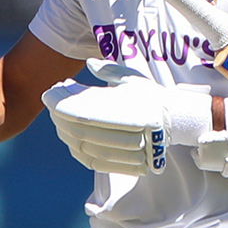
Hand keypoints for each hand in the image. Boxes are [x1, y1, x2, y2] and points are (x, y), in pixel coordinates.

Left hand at [41, 60, 210, 174]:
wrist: (178, 121)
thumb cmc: (151, 95)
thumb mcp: (132, 79)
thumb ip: (110, 71)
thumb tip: (90, 64)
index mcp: (133, 109)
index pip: (85, 112)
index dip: (62, 104)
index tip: (49, 93)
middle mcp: (134, 132)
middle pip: (82, 131)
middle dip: (60, 117)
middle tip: (50, 104)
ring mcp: (133, 151)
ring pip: (85, 147)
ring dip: (66, 134)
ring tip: (57, 119)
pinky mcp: (129, 164)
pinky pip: (95, 162)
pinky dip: (78, 151)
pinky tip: (70, 139)